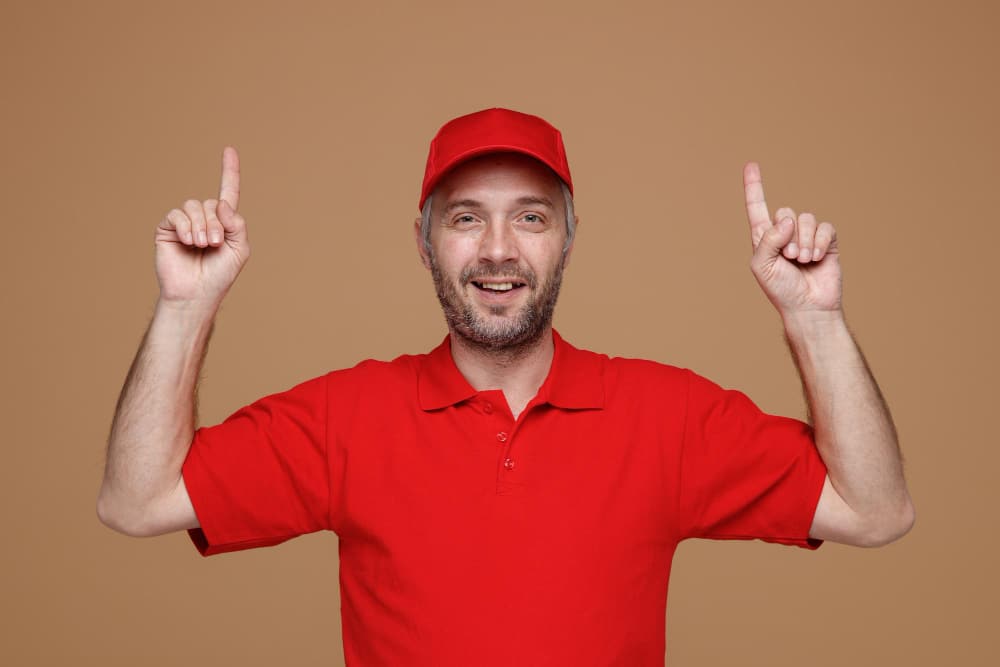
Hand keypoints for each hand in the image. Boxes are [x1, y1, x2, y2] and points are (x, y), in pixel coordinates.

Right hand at [155, 147, 249, 307]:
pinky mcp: (167, 229)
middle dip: (216, 224)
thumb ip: (237, 223)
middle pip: (211, 203)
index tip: (229, 150)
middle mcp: (204, 218)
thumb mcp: (240, 249)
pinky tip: (188, 241)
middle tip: (215, 244)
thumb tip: (221, 202)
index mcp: (224, 222)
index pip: (228, 192)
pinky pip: (176, 215)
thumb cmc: (220, 274)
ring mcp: (185, 223)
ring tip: (202, 246)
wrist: (197, 293)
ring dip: (201, 226)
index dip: (229, 171)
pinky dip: (185, 227)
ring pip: (194, 206)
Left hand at [742, 162, 841, 315]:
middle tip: (789, 258)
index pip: (757, 207)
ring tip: (803, 261)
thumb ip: (768, 239)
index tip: (751, 165)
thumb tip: (787, 219)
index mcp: (764, 237)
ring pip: (806, 219)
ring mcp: (807, 236)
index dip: (754, 186)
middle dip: (788, 235)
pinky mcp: (827, 242)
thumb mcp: (762, 265)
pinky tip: (817, 257)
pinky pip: (825, 228)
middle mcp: (785, 233)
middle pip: (785, 211)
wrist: (808, 307)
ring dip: (804, 242)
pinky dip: (820, 242)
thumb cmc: (781, 289)